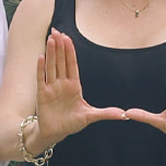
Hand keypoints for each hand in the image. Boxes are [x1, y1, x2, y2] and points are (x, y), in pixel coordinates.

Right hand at [34, 29, 126, 144]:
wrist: (56, 133)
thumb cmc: (72, 123)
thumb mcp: (91, 116)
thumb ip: (106, 113)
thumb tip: (124, 115)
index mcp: (74, 85)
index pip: (72, 64)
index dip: (70, 51)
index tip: (68, 38)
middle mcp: (62, 84)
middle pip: (61, 61)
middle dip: (60, 46)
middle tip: (58, 31)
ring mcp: (51, 88)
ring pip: (51, 67)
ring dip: (51, 53)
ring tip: (51, 39)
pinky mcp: (42, 95)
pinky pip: (41, 79)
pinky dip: (41, 69)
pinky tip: (41, 57)